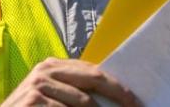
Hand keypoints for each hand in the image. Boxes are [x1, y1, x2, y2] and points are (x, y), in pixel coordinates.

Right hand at [1, 58, 140, 106]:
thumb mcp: (54, 98)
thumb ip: (76, 93)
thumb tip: (115, 97)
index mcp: (54, 66)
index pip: (94, 71)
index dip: (117, 86)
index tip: (135, 101)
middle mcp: (46, 70)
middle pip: (95, 79)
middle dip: (119, 95)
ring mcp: (38, 84)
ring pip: (84, 102)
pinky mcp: (34, 99)